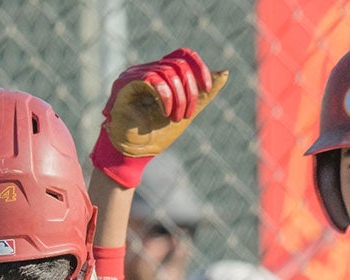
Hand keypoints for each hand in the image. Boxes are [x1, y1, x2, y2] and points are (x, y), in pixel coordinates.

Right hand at [90, 48, 228, 187]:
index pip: (183, 56)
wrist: (133, 155)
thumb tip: (224, 73)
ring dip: (178, 99)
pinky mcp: (125, 84)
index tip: (208, 88)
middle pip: (178, 64)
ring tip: (175, 118)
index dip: (199, 68)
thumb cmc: (156, 135)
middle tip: (187, 115)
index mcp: (160, 74)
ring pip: (168, 72)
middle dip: (190, 91)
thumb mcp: (187, 113)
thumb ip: (203, 95)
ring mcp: (134, 75)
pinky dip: (165, 96)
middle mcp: (146, 70)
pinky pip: (152, 79)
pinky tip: (165, 112)